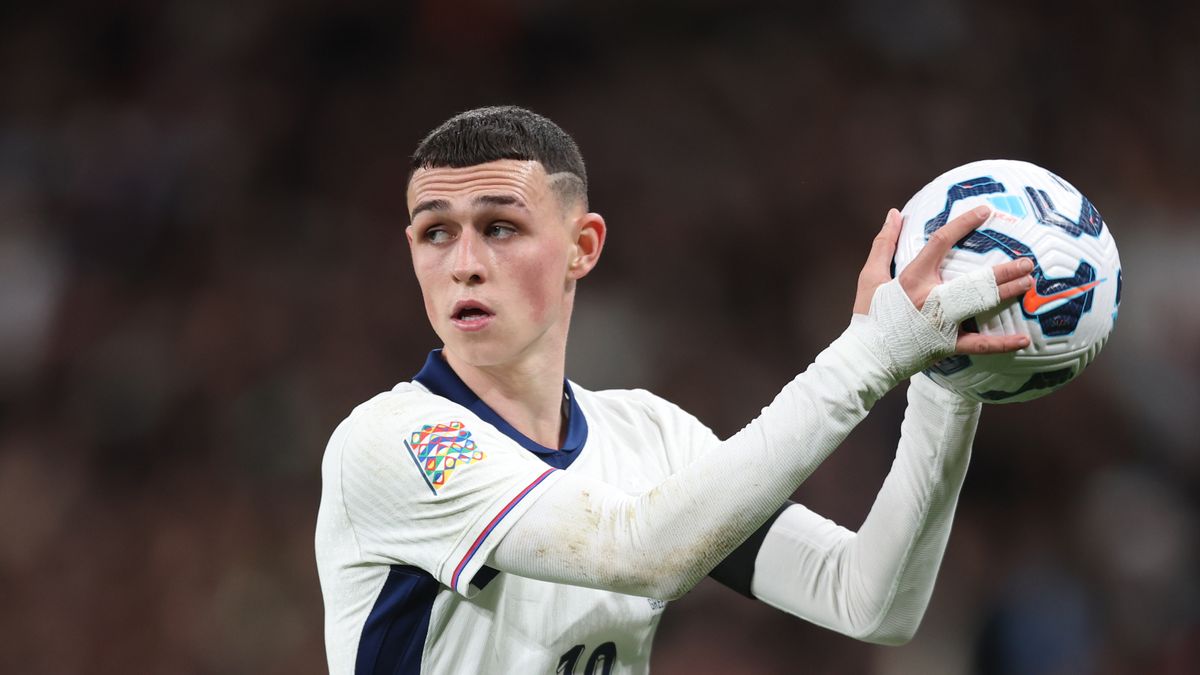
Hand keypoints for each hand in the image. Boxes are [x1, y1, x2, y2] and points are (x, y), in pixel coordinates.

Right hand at [854, 206, 1034, 354]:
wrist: (867, 356)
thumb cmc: (868, 315)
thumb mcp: (870, 276)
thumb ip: (884, 243)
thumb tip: (895, 213)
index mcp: (912, 278)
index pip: (941, 242)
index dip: (963, 224)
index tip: (985, 212)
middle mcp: (931, 298)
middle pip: (974, 279)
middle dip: (1003, 269)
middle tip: (1027, 262)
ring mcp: (942, 322)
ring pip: (981, 305)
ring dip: (1008, 292)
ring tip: (1029, 283)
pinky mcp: (947, 345)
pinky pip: (980, 345)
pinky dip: (1002, 343)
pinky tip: (1024, 339)